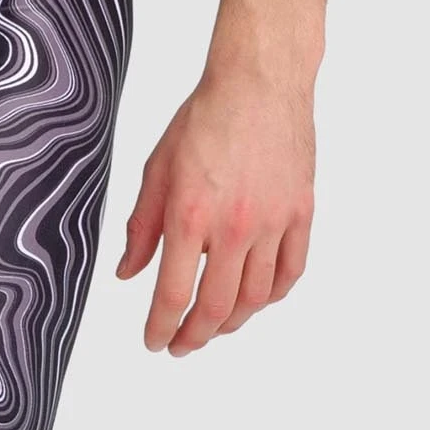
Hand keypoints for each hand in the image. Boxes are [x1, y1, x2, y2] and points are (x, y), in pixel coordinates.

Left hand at [115, 60, 313, 353]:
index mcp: (190, 214)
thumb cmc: (205, 118)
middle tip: (181, 345)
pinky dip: (272, 296)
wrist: (258, 84)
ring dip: (232, 323)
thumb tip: (128, 272)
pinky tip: (256, 300)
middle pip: (216, 307)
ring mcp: (273, 223)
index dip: (161, 327)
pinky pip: (290, 272)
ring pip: (256, 298)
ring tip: (214, 327)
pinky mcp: (301, 214)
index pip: (173, 294)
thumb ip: (142, 225)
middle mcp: (234, 226)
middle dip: (194, 336)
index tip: (154, 341)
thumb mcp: (157, 168)